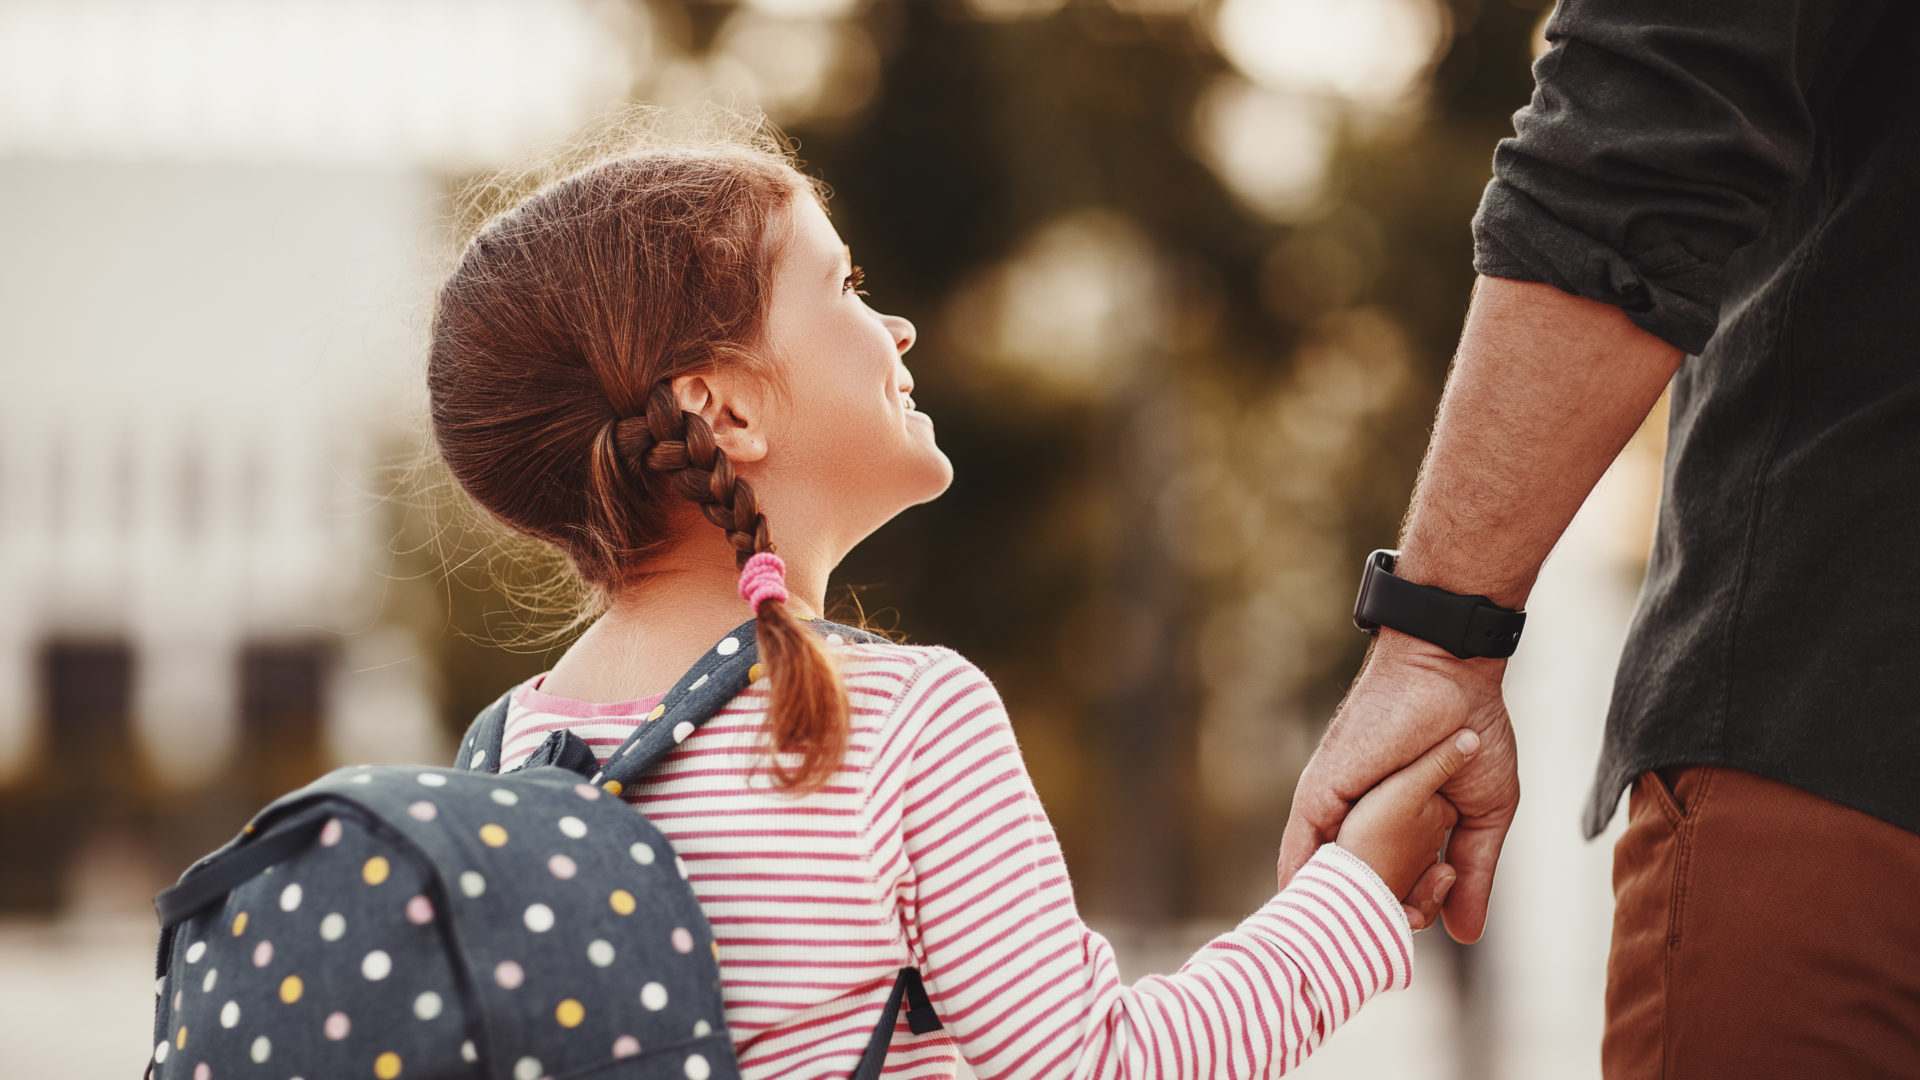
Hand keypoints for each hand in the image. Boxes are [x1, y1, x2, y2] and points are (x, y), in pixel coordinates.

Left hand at [1279, 631, 1519, 941]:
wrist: (1451, 678)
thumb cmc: (1474, 732)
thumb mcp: (1483, 817)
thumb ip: (1473, 874)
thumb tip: (1466, 936)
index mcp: (1400, 825)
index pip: (1392, 888)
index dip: (1403, 917)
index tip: (1420, 929)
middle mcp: (1362, 821)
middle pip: (1355, 891)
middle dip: (1367, 924)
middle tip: (1383, 946)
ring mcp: (1338, 809)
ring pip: (1326, 879)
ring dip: (1335, 915)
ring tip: (1341, 948)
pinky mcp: (1320, 795)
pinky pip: (1301, 852)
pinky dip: (1306, 887)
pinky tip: (1312, 919)